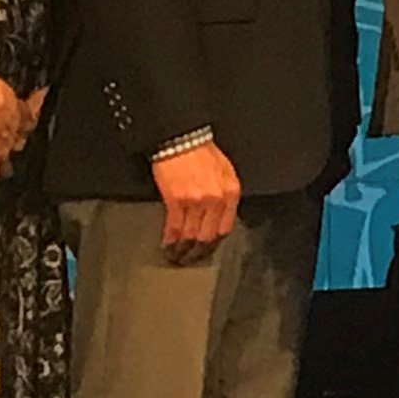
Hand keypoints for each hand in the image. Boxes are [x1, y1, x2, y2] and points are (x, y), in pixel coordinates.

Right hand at [150, 140, 241, 258]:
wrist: (183, 138)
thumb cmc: (203, 152)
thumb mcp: (225, 171)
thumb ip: (225, 194)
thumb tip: (219, 216)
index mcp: (231, 192)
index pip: (225, 228)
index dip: (215, 243)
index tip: (207, 251)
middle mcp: (216, 199)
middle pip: (207, 236)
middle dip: (198, 252)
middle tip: (190, 259)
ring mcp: (196, 201)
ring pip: (190, 235)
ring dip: (182, 249)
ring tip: (176, 256)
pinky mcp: (176, 200)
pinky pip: (174, 227)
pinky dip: (170, 239)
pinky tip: (167, 244)